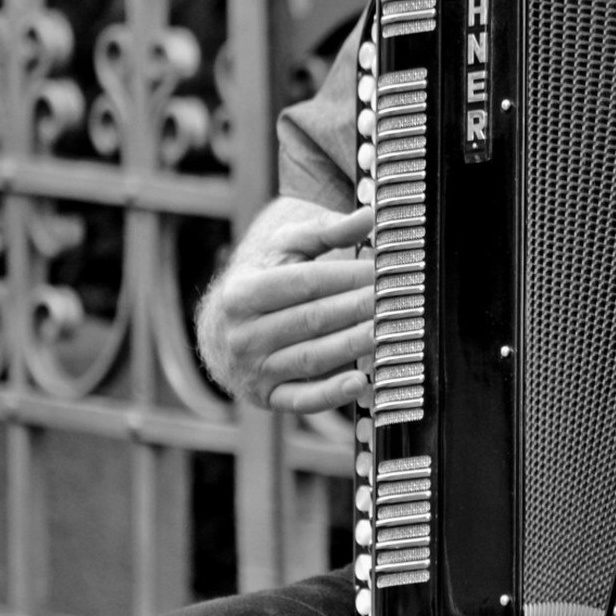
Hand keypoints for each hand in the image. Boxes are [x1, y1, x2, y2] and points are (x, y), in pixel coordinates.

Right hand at [196, 205, 374, 411]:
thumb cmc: (262, 283)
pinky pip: (302, 400)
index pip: (304, 283)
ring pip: (311, 358)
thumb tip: (368, 215)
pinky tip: (360, 382)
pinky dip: (331, 394)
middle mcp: (243, 334)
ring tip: (387, 332)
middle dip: (358, 309)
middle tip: (396, 301)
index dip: (347, 276)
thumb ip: (325, 231)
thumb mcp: (283, 251)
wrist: (220, 333)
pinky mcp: (267, 397)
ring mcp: (254, 369)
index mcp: (242, 293)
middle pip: (312, 319)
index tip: (382, 272)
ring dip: (353, 346)